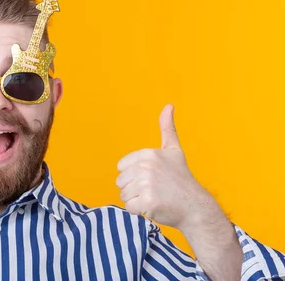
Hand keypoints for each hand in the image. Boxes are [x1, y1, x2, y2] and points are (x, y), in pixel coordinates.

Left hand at [116, 104, 217, 230]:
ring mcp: (147, 185)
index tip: (152, 177)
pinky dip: (140, 211)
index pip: (121, 167)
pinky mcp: (148, 202)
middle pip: (121, 182)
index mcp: (149, 154)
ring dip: (136, 200)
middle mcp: (147, 167)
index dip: (134, 175)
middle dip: (134, 189)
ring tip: (155, 198)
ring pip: (124, 195)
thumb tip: (169, 105)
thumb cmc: (181, 179)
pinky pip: (130, 208)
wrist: (195, 207)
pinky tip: (154, 207)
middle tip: (155, 190)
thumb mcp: (173, 150)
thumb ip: (167, 128)